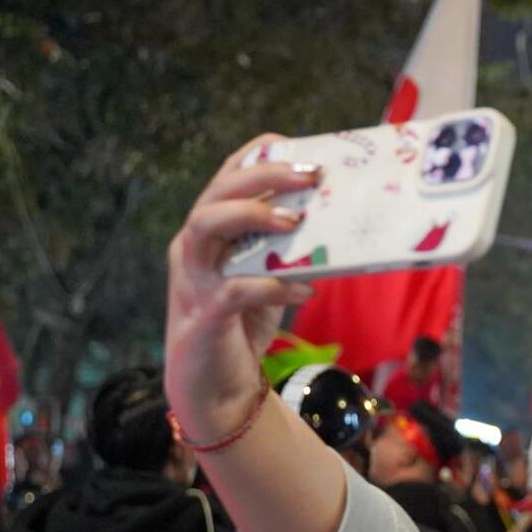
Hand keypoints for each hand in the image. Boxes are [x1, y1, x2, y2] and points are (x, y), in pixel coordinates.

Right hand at [164, 136, 318, 438]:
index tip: (293, 145)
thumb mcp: (268, 276)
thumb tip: (338, 222)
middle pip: (216, 194)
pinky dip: (272, 286)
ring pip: (205, 228)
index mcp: (209, 232)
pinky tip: (305, 290)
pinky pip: (235, 290)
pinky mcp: (204, 315)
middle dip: (262, 178)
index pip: (225, 177)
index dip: (255, 156)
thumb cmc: (243, 324)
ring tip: (294, 221)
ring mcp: (193, 280)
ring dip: (250, 217)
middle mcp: (193, 248)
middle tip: (310, 176)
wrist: (216, 387)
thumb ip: (288, 250)